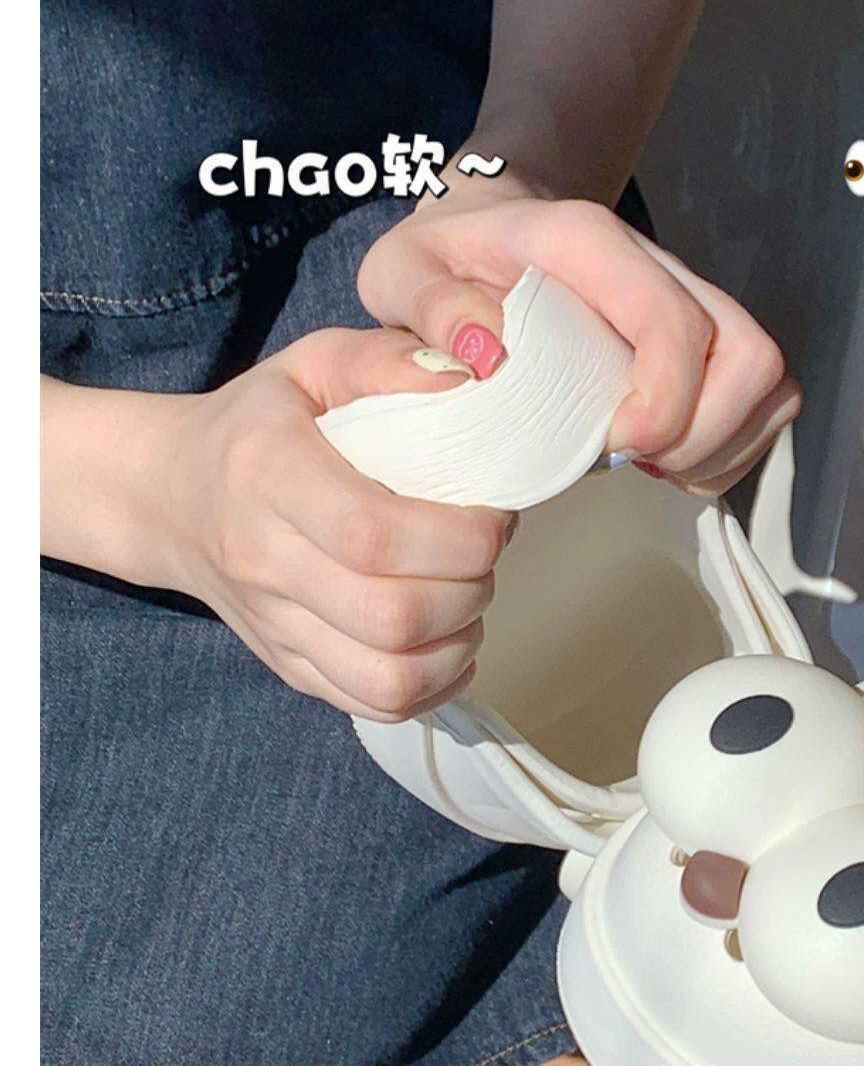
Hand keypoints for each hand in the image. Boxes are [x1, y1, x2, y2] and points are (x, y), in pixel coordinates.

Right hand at [131, 331, 510, 720]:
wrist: (168, 495)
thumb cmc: (257, 424)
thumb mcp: (313, 364)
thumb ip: (389, 362)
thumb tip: (476, 380)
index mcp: (269, 475)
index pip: (373, 535)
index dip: (457, 537)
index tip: (493, 514)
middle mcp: (265, 561)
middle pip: (391, 616)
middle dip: (470, 588)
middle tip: (483, 552)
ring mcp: (274, 626)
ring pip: (388, 677)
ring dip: (458, 643)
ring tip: (469, 598)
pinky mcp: (288, 667)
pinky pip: (374, 704)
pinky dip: (433, 684)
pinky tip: (448, 642)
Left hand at [357, 175, 800, 495]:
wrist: (488, 222)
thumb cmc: (447, 255)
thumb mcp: (399, 270)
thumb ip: (428, 304)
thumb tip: (486, 355)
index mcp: (589, 244)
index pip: (672, 321)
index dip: (662, 400)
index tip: (612, 445)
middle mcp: (660, 267)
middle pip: (750, 355)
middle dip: (702, 435)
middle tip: (631, 460)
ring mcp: (695, 303)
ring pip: (769, 384)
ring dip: (718, 447)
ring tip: (646, 462)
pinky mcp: (710, 341)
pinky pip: (762, 406)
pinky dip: (724, 451)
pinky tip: (660, 457)